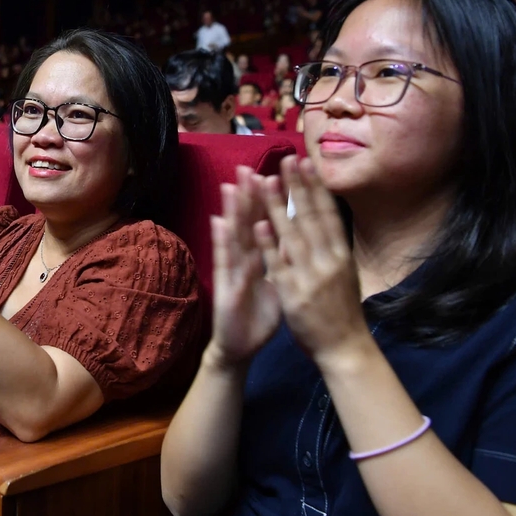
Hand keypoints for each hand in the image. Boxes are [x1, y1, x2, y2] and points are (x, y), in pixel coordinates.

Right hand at [205, 167, 283, 365]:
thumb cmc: (258, 318)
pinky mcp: (224, 287)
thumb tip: (296, 239)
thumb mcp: (278, 285)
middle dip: (248, 195)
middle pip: (247, 223)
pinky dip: (223, 242)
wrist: (239, 349)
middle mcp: (243, 260)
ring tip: (232, 184)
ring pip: (233, 236)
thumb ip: (282, 261)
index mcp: (259, 258)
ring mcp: (231, 272)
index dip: (271, 200)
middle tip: (247, 166)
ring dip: (232, 210)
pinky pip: (225, 263)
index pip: (266, 223)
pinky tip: (220, 222)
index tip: (277, 172)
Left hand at [252, 156, 370, 365]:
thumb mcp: (345, 275)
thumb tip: (328, 222)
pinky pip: (279, 264)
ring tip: (266, 181)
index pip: (328, 214)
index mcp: (341, 254)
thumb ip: (333, 249)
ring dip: (279, 206)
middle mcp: (328, 260)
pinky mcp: (294, 293)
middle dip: (297, 187)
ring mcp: (311, 276)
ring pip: (292, 235)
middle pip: (311, 217)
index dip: (316, 187)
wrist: (345, 348)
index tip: (307, 163)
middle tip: (286, 159)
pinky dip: (270, 243)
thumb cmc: (343, 312)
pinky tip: (260, 223)